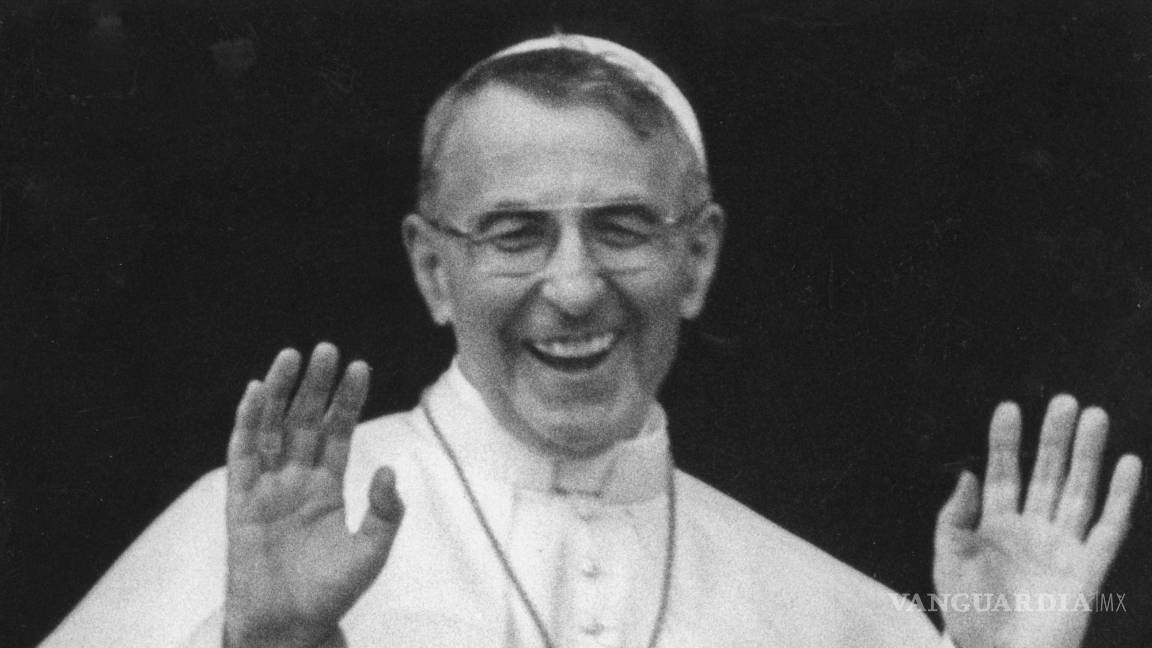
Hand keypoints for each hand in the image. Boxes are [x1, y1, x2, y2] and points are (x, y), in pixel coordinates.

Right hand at [224, 343, 403, 647]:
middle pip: (305, 421)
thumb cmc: (331, 593)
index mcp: (327, 487)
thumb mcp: (370, 552)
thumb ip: (384, 512)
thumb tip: (388, 468)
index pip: (338, 432)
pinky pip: (242, 457)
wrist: (290, 628)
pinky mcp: (240, 504)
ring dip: (279, 393)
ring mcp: (267, 489)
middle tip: (326, 348)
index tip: (361, 366)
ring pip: (272, 430)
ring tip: (291, 356)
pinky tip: (254, 393)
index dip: (348, 400)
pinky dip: (246, 424)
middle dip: (315, 386)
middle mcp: (296, 480)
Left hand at [934, 395, 1141, 647]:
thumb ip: (954, 517)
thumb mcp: (949, 561)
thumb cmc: (970, 615)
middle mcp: (1032, 531)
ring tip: (1094, 415)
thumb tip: (966, 473)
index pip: (1003, 474)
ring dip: (1087, 455)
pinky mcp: (1089, 569)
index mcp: (994, 527)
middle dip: (1054, 438)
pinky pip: (1109, 527)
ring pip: (1078, 490)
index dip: (1005, 442)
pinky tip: (1127, 464)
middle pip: (1046, 474)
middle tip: (1064, 400)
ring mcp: (1062, 547)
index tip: (1008, 407)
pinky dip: (1119, 496)